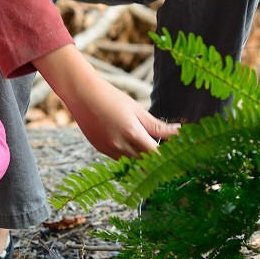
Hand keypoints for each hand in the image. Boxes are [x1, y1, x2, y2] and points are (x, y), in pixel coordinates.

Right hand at [38, 45, 177, 158]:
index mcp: (132, 133)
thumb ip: (157, 125)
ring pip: (133, 164)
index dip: (168, 157)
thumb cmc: (111, 97)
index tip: (178, 156)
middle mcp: (120, 146)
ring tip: (153, 152)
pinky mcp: (101, 150)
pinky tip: (135, 148)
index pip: (156, 155)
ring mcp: (109, 150)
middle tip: (169, 156)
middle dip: (158, 161)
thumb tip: (178, 132)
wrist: (82, 94)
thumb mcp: (137, 109)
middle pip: (145, 163)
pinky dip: (130, 157)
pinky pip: (121, 160)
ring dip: (144, 161)